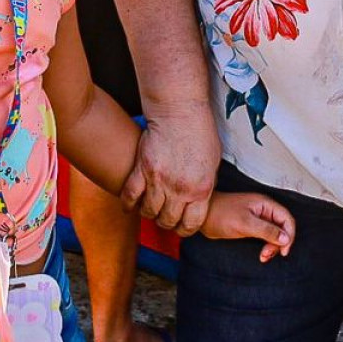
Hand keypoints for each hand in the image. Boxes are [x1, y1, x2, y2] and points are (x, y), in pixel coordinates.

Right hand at [121, 111, 220, 235]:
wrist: (181, 112)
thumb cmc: (200, 133)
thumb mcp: (213, 163)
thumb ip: (205, 185)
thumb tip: (199, 200)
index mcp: (201, 189)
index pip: (191, 224)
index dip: (185, 229)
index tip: (182, 226)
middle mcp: (180, 189)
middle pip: (168, 220)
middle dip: (167, 222)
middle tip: (165, 217)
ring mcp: (159, 180)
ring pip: (149, 212)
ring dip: (149, 213)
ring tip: (151, 209)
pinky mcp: (142, 169)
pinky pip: (130, 195)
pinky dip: (129, 204)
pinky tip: (130, 206)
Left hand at [201, 191, 295, 261]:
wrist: (203, 216)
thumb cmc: (220, 215)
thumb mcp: (245, 224)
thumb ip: (267, 230)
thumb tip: (285, 238)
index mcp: (265, 204)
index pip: (287, 219)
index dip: (289, 235)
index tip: (284, 250)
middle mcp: (264, 210)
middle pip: (282, 227)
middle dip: (279, 243)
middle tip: (268, 254)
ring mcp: (257, 218)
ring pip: (274, 234)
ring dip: (272, 246)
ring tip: (263, 256)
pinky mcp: (251, 226)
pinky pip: (265, 237)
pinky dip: (266, 246)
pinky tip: (261, 254)